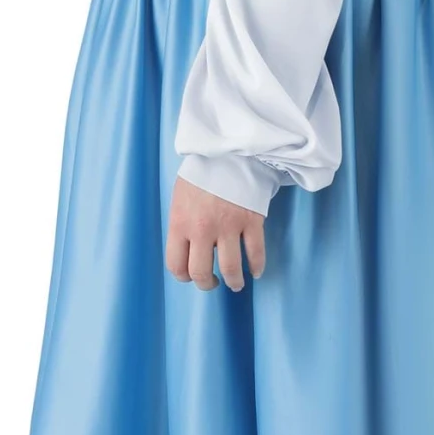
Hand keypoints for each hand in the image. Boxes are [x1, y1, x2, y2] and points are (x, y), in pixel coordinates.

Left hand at [166, 174, 266, 291]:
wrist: (226, 150)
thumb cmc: (201, 173)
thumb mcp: (179, 198)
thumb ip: (182, 225)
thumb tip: (189, 249)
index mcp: (179, 223)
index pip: (176, 265)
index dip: (183, 277)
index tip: (191, 277)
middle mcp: (201, 229)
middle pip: (201, 273)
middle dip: (207, 284)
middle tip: (213, 283)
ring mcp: (228, 226)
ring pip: (230, 268)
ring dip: (234, 282)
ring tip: (236, 284)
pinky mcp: (251, 220)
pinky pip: (256, 253)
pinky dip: (257, 266)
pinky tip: (256, 271)